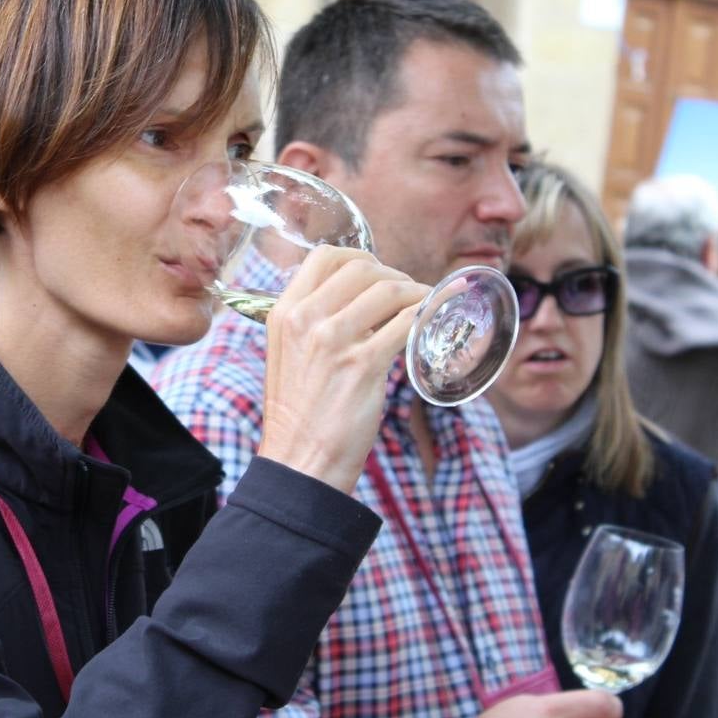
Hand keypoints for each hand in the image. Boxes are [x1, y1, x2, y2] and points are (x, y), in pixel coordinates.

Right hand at [257, 246, 427, 493]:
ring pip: (388, 289)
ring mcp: (334, 340)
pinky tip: (434, 317)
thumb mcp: (288, 356)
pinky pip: (405, 323)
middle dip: (392, 274)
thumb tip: (357, 303)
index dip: (358, 257)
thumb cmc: (298, 414)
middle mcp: (305, 320)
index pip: (323, 257)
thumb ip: (313, 324)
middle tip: (406, 292)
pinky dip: (427, 313)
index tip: (377, 271)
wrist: (299, 460)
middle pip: (361, 268)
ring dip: (415, 291)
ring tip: (424, 304)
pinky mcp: (363, 365)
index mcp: (283, 313)